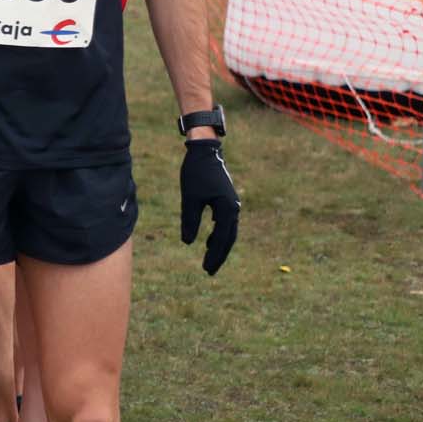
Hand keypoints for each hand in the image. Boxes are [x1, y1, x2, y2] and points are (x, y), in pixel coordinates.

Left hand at [180, 138, 238, 274]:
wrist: (205, 151)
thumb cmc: (196, 173)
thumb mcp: (190, 198)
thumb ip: (189, 220)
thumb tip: (188, 243)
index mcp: (228, 210)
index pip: (222, 240)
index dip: (214, 256)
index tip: (207, 269)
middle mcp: (234, 208)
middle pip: (228, 238)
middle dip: (218, 255)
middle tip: (209, 270)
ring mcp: (231, 204)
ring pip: (227, 230)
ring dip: (218, 245)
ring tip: (208, 258)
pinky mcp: (226, 199)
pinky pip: (224, 222)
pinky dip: (218, 233)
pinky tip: (209, 240)